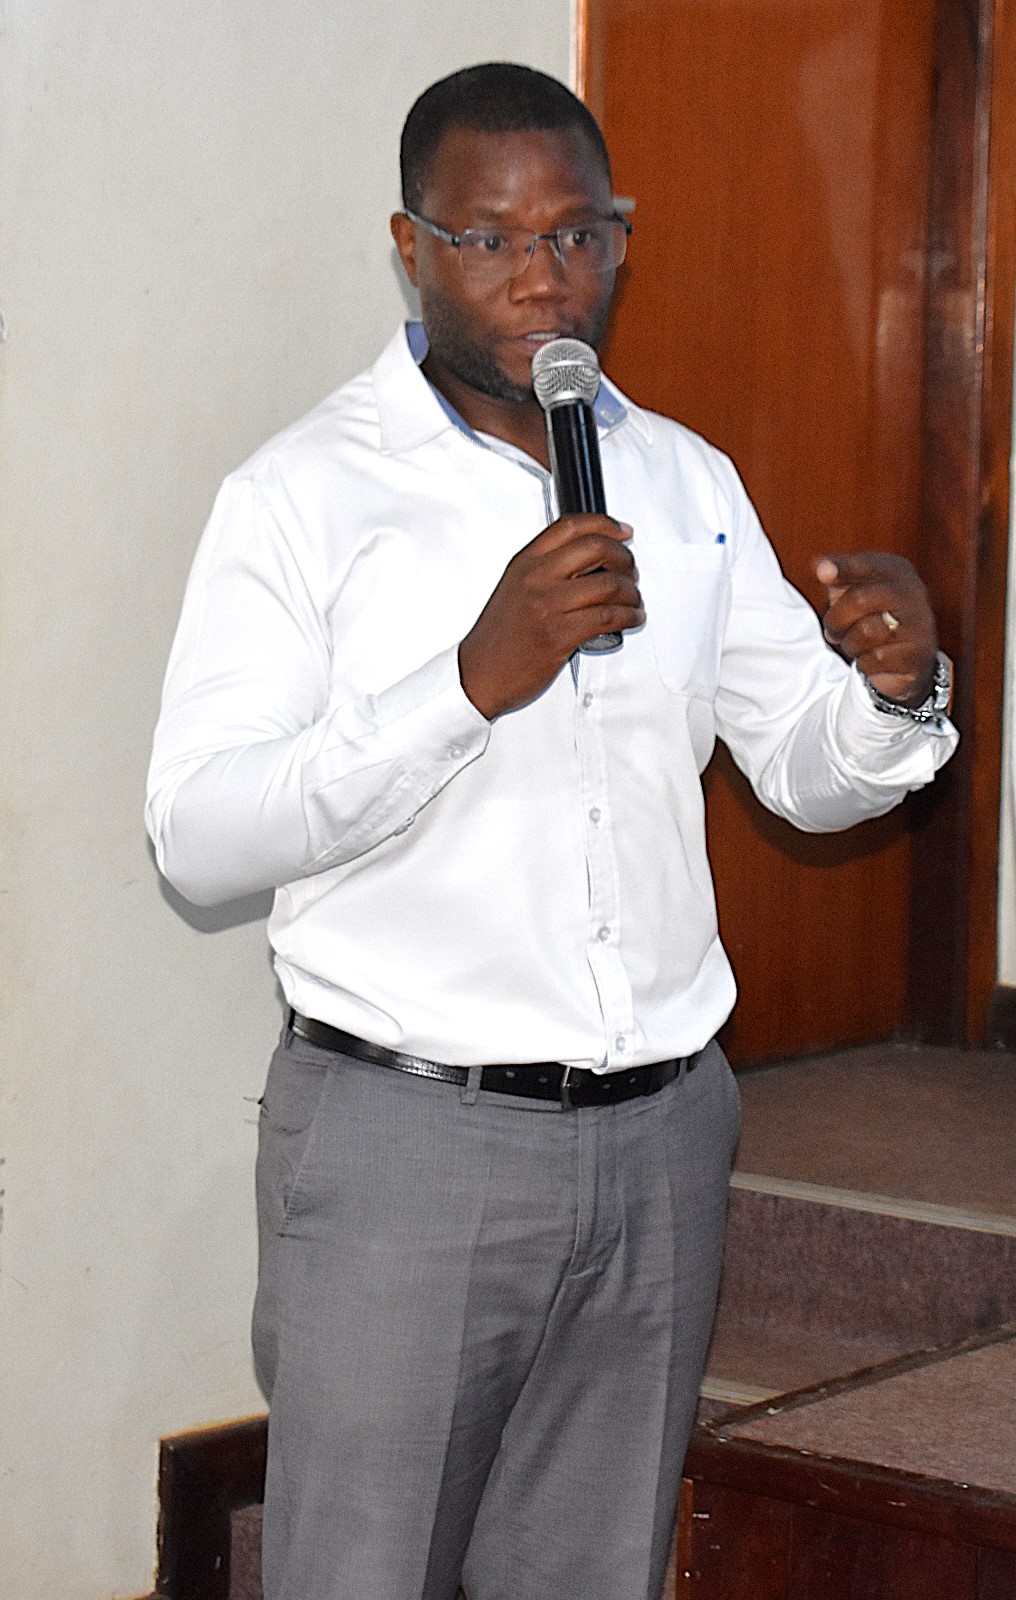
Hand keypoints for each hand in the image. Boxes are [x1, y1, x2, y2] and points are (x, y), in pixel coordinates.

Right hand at [459, 515, 643, 718]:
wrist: (480, 673)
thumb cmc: (498, 637)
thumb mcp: (514, 588)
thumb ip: (545, 570)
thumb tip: (589, 562)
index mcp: (525, 563)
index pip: (571, 526)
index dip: (605, 524)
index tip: (623, 531)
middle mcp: (536, 578)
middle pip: (596, 548)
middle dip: (625, 558)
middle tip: (631, 570)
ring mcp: (548, 606)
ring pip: (609, 585)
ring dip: (632, 592)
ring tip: (634, 600)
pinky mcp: (560, 635)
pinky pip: (609, 617)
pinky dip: (629, 616)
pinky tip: (631, 618)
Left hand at [815, 551, 937, 706]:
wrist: (908, 656)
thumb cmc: (875, 617)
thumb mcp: (855, 591)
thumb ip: (837, 576)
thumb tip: (821, 566)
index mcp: (896, 571)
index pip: (865, 565)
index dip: (843, 568)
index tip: (822, 573)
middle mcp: (912, 592)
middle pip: (858, 600)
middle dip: (836, 620)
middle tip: (833, 632)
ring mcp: (919, 624)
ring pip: (865, 633)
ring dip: (851, 645)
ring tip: (858, 645)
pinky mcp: (917, 655)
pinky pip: (876, 659)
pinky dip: (865, 663)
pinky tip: (874, 659)